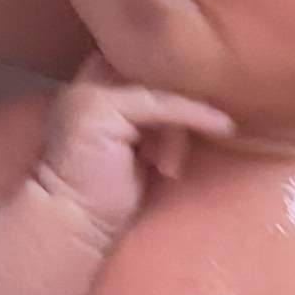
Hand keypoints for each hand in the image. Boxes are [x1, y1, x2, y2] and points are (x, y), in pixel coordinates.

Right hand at [32, 73, 232, 254]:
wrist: (70, 225)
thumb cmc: (103, 199)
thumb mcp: (138, 151)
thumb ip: (154, 125)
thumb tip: (197, 111)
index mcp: (93, 94)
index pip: (142, 68)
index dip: (174, 84)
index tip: (206, 110)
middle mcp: (87, 85)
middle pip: (154, 73)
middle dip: (181, 103)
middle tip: (203, 134)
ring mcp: (90, 93)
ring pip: (160, 89)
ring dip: (180, 127)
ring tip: (171, 167)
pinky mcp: (100, 107)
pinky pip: (162, 105)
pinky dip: (195, 115)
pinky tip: (223, 127)